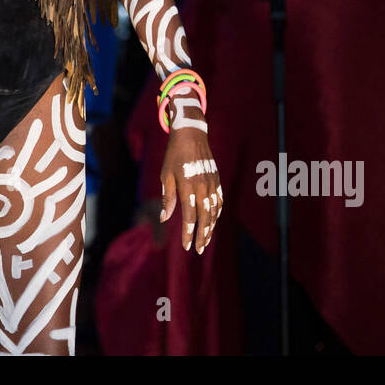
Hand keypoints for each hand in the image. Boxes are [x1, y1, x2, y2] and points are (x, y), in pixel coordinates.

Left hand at [158, 110, 221, 254]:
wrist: (191, 135)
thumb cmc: (174, 155)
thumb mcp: (166, 175)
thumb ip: (168, 197)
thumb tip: (165, 218)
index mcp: (187, 187)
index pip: (189, 217)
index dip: (188, 233)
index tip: (186, 246)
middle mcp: (202, 187)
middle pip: (205, 218)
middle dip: (202, 236)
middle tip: (199, 249)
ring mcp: (211, 183)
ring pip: (214, 211)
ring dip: (211, 227)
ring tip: (206, 239)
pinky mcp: (217, 179)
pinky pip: (219, 201)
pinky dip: (217, 213)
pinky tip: (214, 221)